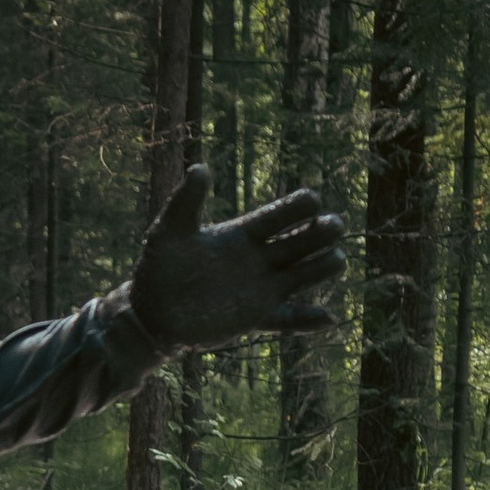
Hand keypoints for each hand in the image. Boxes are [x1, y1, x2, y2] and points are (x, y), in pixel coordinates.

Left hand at [127, 164, 347, 350]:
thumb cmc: (158, 267)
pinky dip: (307, 320)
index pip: (277, 217)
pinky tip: (330, 318)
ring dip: (321, 268)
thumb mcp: (169, 230)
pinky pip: (287, 319)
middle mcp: (258, 259)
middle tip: (335, 225)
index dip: (296, 208)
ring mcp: (260, 288)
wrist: (151, 311)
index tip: (312, 200)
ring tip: (339, 259)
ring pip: (301, 276)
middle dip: (319, 233)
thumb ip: (185, 201)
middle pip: (298, 243)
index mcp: (241, 234)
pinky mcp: (255, 317)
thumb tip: (200, 168)